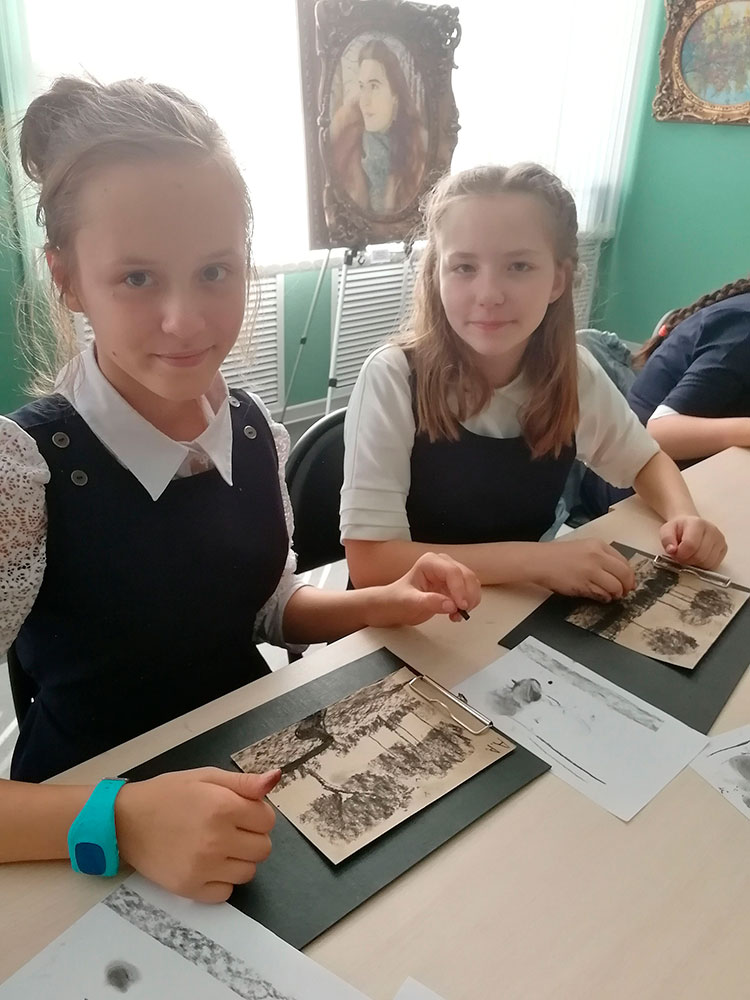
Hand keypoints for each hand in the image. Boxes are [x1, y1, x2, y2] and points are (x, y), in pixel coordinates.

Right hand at [115, 767, 279, 901]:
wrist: (125, 820)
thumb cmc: (167, 794)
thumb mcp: (206, 777)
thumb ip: (244, 782)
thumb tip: (275, 779)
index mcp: (223, 808)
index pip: (268, 820)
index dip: (257, 813)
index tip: (240, 811)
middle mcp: (217, 840)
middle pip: (263, 848)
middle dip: (252, 837)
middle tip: (229, 828)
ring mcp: (203, 868)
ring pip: (248, 872)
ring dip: (239, 859)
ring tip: (217, 846)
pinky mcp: (190, 889)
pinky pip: (226, 893)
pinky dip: (221, 881)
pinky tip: (207, 864)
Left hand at [366, 552, 480, 626]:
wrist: (391, 607)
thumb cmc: (396, 600)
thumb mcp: (409, 602)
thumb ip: (429, 602)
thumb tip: (450, 604)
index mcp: (429, 562)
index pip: (453, 572)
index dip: (460, 589)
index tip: (460, 605)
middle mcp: (442, 565)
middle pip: (466, 576)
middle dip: (467, 595)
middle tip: (461, 611)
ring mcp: (448, 576)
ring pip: (471, 584)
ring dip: (469, 600)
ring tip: (456, 614)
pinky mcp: (452, 587)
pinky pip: (468, 593)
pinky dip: (467, 604)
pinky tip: (455, 614)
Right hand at [532, 539, 634, 600]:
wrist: (538, 561)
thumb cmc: (558, 556)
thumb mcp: (583, 548)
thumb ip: (601, 557)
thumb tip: (619, 574)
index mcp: (598, 545)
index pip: (624, 561)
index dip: (629, 575)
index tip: (628, 582)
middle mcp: (597, 556)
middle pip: (624, 574)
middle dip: (627, 586)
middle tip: (624, 592)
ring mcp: (591, 570)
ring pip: (615, 586)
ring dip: (616, 594)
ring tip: (611, 595)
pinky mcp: (583, 584)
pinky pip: (602, 594)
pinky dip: (604, 598)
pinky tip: (600, 597)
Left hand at [660, 516, 726, 568]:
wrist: (690, 525)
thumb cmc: (679, 528)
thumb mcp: (667, 530)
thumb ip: (667, 539)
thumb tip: (672, 550)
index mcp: (697, 523)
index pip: (691, 545)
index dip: (681, 554)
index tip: (675, 553)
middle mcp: (712, 530)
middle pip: (700, 556)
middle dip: (687, 560)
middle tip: (680, 556)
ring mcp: (720, 539)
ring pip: (708, 562)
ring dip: (695, 564)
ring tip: (689, 556)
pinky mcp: (724, 548)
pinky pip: (714, 564)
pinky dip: (703, 565)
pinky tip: (697, 558)